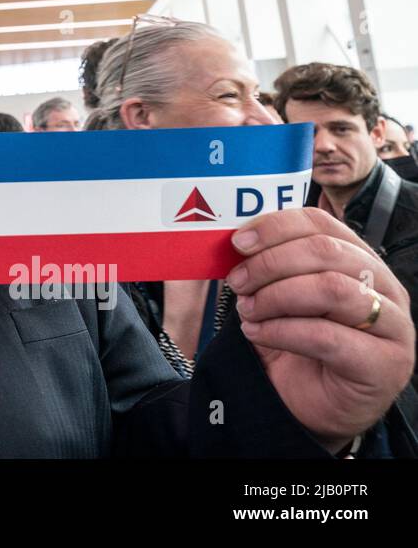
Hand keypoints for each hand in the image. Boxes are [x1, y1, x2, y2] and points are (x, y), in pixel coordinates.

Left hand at [227, 207, 414, 450]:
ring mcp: (392, 326)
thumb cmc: (296, 344)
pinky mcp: (385, 364)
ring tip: (248, 311)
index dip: (276, 227)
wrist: (306, 404)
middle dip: (270, 263)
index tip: (239, 241)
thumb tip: (234, 241)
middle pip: (326, 251)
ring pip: (331, 289)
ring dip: (276, 297)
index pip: (321, 224)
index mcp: (359, 259)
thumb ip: (265, 266)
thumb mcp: (277, 295)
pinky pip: (328, 337)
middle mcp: (384, 286)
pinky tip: (257, 334)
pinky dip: (282, 331)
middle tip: (237, 281)